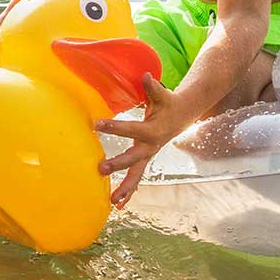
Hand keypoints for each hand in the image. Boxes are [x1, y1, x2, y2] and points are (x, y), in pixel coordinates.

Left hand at [93, 74, 197, 207]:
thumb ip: (153, 87)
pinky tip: (118, 204)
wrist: (182, 116)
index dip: (115, 126)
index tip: (97, 124)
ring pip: (136, 175)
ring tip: (112, 201)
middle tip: (100, 169)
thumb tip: (145, 76)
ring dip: (125, 188)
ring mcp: (148, 156)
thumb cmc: (168, 103)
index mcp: (153, 131)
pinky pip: (137, 177)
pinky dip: (129, 192)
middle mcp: (150, 147)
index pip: (131, 129)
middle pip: (134, 159)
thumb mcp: (162, 95)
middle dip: (118, 165)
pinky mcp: (145, 160)